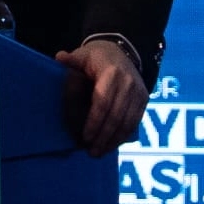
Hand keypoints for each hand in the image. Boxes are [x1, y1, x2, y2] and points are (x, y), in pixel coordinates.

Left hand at [55, 41, 147, 156]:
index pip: (103, 102)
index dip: (95, 122)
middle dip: (104, 137)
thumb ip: (72, 59)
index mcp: (112, 73)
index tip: (85, 137)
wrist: (121, 51)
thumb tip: (59, 58)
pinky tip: (112, 145)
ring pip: (128, 122)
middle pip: (116, 116)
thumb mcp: (82, 54)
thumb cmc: (95, 57)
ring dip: (114, 140)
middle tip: (91, 152)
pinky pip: (135, 122)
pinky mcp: (144, 99)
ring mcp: (139, 92)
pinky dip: (123, 135)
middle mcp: (129, 84)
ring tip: (99, 152)